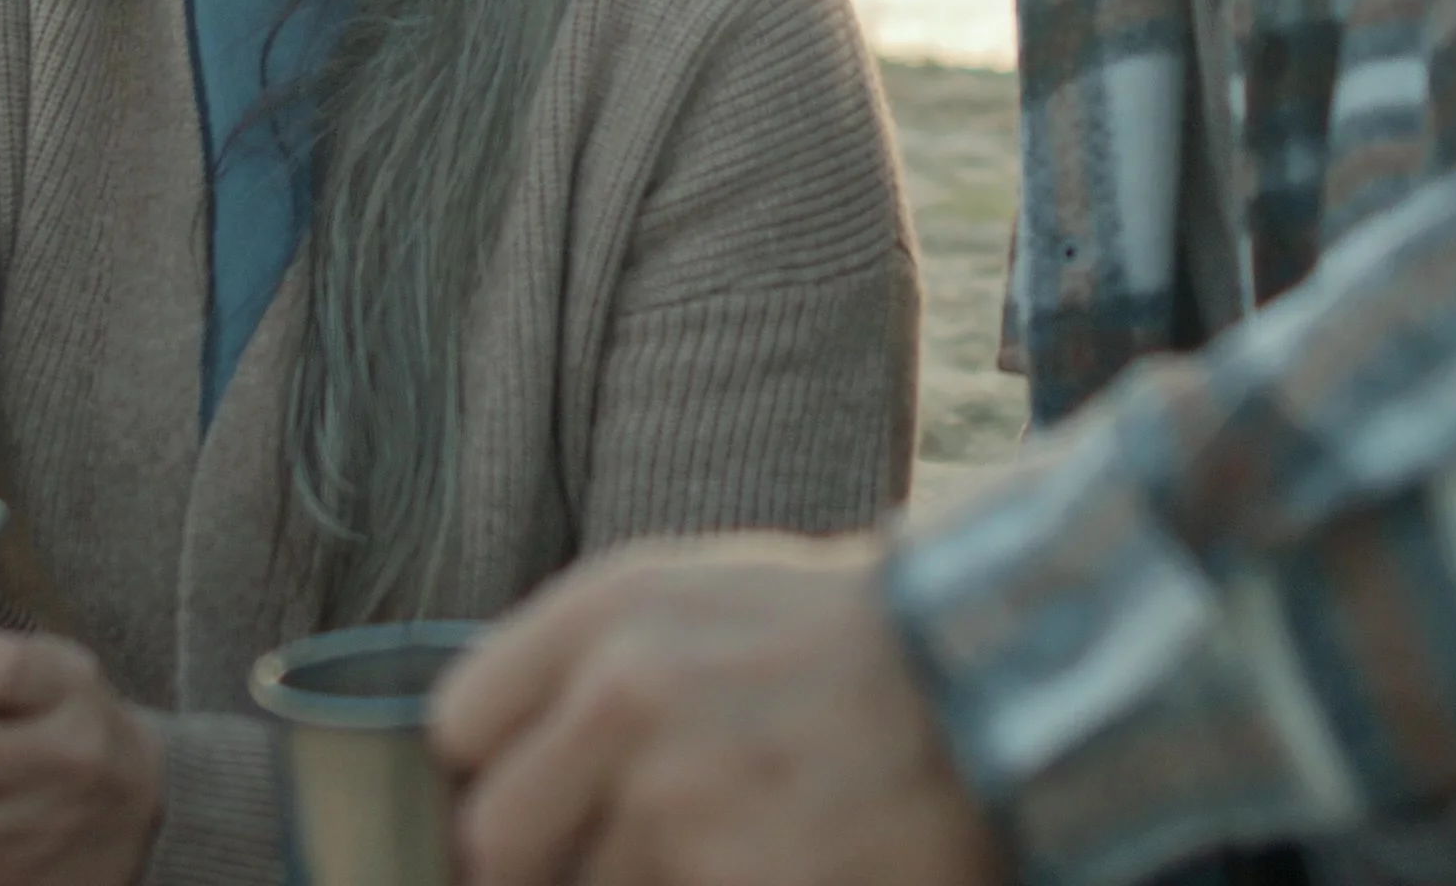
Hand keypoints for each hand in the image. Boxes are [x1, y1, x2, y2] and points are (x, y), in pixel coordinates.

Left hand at [433, 532, 997, 885]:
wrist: (998, 687)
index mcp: (610, 610)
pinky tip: (769, 864)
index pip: (457, 723)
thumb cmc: (849, 644)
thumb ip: (591, 666)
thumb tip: (494, 764)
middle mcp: (626, 696)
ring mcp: (681, 801)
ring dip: (645, 883)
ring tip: (728, 844)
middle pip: (494, 837)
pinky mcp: (734, 883)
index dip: (489, 776)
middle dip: (537, 867)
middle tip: (601, 859)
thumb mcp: (707, 598)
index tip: (526, 803)